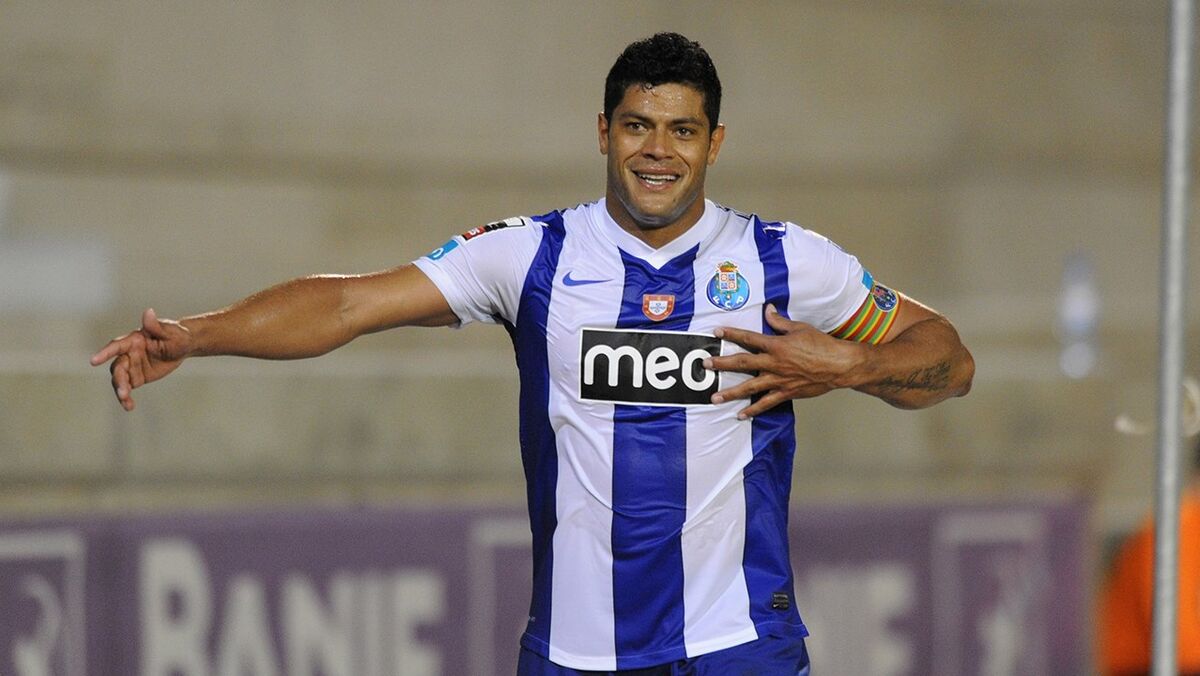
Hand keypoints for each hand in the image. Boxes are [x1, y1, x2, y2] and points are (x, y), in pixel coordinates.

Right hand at [90, 308, 191, 410]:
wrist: (184, 346)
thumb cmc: (177, 335)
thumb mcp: (169, 331)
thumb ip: (155, 326)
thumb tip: (148, 312)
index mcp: (134, 340)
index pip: (116, 346)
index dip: (105, 353)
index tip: (93, 361)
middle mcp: (128, 353)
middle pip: (118, 367)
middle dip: (119, 379)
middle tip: (123, 392)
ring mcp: (131, 366)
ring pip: (120, 379)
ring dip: (121, 391)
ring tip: (126, 402)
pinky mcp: (137, 377)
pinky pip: (128, 388)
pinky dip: (126, 398)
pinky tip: (129, 407)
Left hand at [705, 304, 862, 418]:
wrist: (839, 365)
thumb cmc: (822, 345)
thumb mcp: (800, 328)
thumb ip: (779, 322)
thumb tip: (768, 309)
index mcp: (776, 345)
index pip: (749, 338)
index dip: (731, 333)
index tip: (716, 332)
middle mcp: (774, 363)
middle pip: (742, 362)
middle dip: (722, 364)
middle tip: (706, 365)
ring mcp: (778, 380)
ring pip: (749, 387)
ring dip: (730, 393)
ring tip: (714, 398)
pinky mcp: (786, 393)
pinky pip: (766, 403)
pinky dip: (753, 410)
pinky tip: (740, 415)